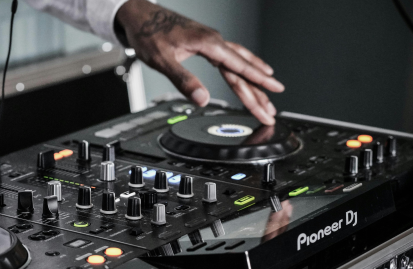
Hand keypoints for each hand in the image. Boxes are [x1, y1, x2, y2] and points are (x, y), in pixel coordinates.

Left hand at [116, 0, 283, 124]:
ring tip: (269, 91)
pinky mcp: (206, 42)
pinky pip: (231, 55)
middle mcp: (214, 40)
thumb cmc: (148, 33)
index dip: (257, 83)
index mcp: (208, 44)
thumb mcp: (163, 60)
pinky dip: (243, 65)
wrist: (138, 15)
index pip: (239, 68)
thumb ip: (184, 80)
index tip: (274, 92)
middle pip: (243, 68)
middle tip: (271, 109)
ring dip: (254, 77)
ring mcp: (211, 41)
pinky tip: (249, 69)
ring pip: (239, 61)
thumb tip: (202, 99)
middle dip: (259, 90)